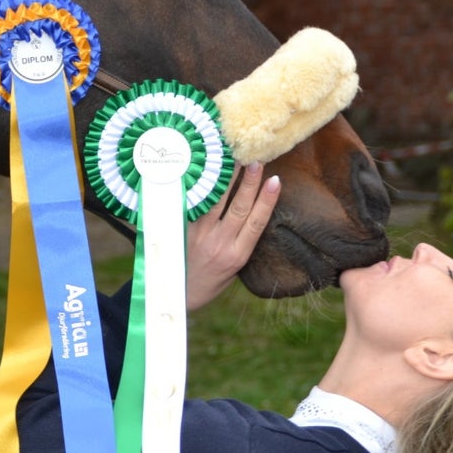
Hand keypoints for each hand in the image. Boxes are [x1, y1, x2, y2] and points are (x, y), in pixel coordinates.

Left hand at [186, 162, 280, 309]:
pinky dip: (202, 187)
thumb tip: (249, 208)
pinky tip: (205, 170)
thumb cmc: (210, 280)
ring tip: (233, 158)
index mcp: (237, 255)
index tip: (276, 181)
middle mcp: (220, 243)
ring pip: (216, 202)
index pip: (256, 222)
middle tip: (256, 160)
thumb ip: (240, 241)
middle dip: (249, 183)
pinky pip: (196, 204)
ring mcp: (200, 235)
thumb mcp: (233, 268)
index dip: (267, 200)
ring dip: (226, 179)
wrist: (176, 293)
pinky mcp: (183, 229)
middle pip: (239, 207)